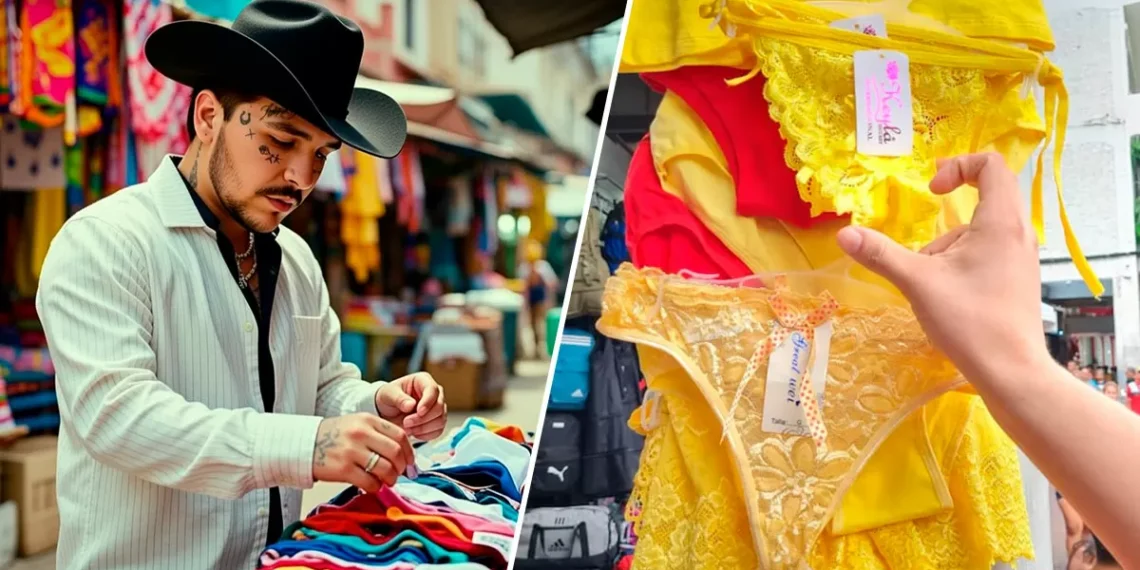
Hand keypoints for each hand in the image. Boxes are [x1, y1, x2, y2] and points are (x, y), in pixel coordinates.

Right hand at [311, 413, 414, 492]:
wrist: (305, 443)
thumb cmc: (334, 436)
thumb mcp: (357, 424)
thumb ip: (379, 435)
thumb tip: (403, 455)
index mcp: (368, 420)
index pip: (400, 435)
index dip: (409, 452)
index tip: (410, 462)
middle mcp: (361, 433)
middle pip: (395, 452)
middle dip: (402, 467)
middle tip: (399, 474)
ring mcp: (352, 451)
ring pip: (385, 468)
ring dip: (391, 478)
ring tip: (387, 481)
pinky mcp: (343, 469)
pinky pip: (370, 482)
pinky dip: (376, 487)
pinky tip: (373, 485)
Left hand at [375, 372, 447, 439]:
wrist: (387, 412)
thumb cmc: (388, 398)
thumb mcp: (388, 394)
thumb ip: (399, 398)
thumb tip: (411, 405)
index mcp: (423, 380)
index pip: (433, 390)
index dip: (427, 402)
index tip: (418, 412)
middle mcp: (434, 393)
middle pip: (439, 407)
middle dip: (422, 418)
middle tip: (406, 423)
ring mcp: (438, 408)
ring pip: (440, 420)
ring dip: (423, 428)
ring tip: (407, 428)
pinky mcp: (437, 422)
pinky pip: (438, 431)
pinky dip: (425, 434)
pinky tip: (413, 432)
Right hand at [836, 153, 1047, 385]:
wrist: (1011, 371)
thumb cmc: (970, 321)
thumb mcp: (917, 283)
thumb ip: (880, 254)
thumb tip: (843, 234)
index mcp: (1000, 222)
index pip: (992, 166)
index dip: (958, 166)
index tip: (932, 190)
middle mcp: (1019, 232)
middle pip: (988, 196)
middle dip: (949, 211)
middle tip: (924, 239)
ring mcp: (1022, 257)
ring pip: (983, 230)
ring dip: (951, 244)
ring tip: (931, 281)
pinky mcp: (1019, 279)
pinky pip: (990, 252)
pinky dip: (964, 261)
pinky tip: (948, 294)